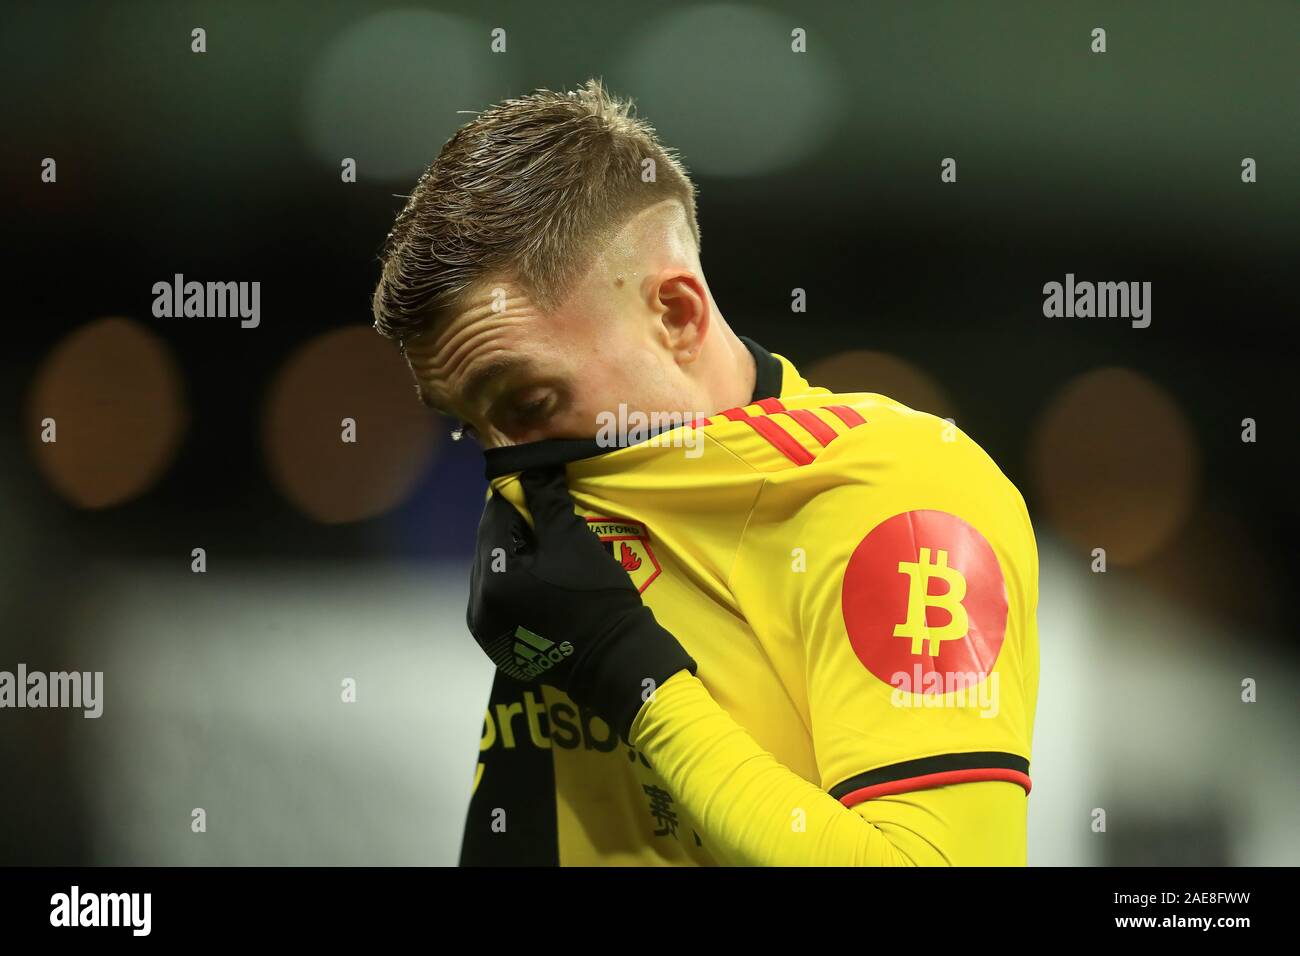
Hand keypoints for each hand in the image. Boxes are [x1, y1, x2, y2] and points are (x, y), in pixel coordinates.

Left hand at [467, 466, 695, 741]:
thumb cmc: (596, 598)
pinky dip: (516, 579)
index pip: (493, 520)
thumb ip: (545, 500)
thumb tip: (531, 467)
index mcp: (491, 581)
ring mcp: (486, 629)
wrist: (617, 660)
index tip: (536, 485)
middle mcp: (478, 607)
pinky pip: (500, 597)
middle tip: (542, 511)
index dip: (515, 496)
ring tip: (544, 543)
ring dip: (514, 552)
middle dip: (513, 525)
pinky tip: (540, 573)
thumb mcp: (571, 540)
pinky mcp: (499, 643)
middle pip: (490, 547)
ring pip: (494, 571)